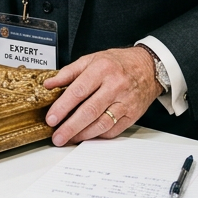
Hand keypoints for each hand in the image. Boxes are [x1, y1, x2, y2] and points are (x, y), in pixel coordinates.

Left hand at [41, 47, 161, 146]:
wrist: (148, 67)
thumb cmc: (117, 63)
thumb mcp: (91, 59)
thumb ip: (68, 72)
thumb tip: (49, 84)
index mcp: (102, 69)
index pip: (78, 91)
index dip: (63, 107)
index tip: (51, 118)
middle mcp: (115, 86)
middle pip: (89, 111)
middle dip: (70, 127)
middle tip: (57, 136)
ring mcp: (125, 102)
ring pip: (102, 123)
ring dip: (83, 134)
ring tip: (69, 138)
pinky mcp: (133, 114)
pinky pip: (113, 129)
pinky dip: (98, 135)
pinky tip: (86, 136)